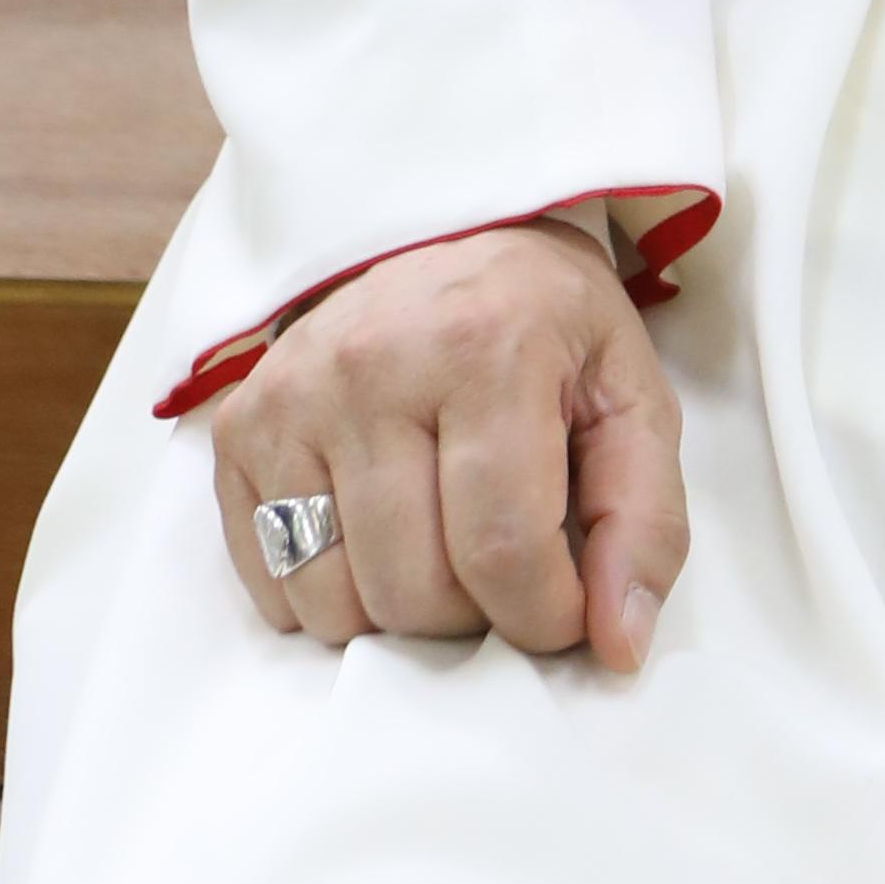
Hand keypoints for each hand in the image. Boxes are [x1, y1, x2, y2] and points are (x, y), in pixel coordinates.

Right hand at [209, 219, 687, 672]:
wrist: (450, 238)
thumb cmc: (548, 330)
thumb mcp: (628, 398)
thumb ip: (644, 522)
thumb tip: (619, 645)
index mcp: (486, 345)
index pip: (502, 550)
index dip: (543, 617)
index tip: (563, 612)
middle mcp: (374, 364)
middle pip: (413, 591)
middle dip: (473, 615)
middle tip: (500, 562)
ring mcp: (293, 396)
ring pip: (335, 605)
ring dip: (397, 613)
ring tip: (439, 545)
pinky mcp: (240, 427)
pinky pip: (273, 587)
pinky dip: (329, 596)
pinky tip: (374, 535)